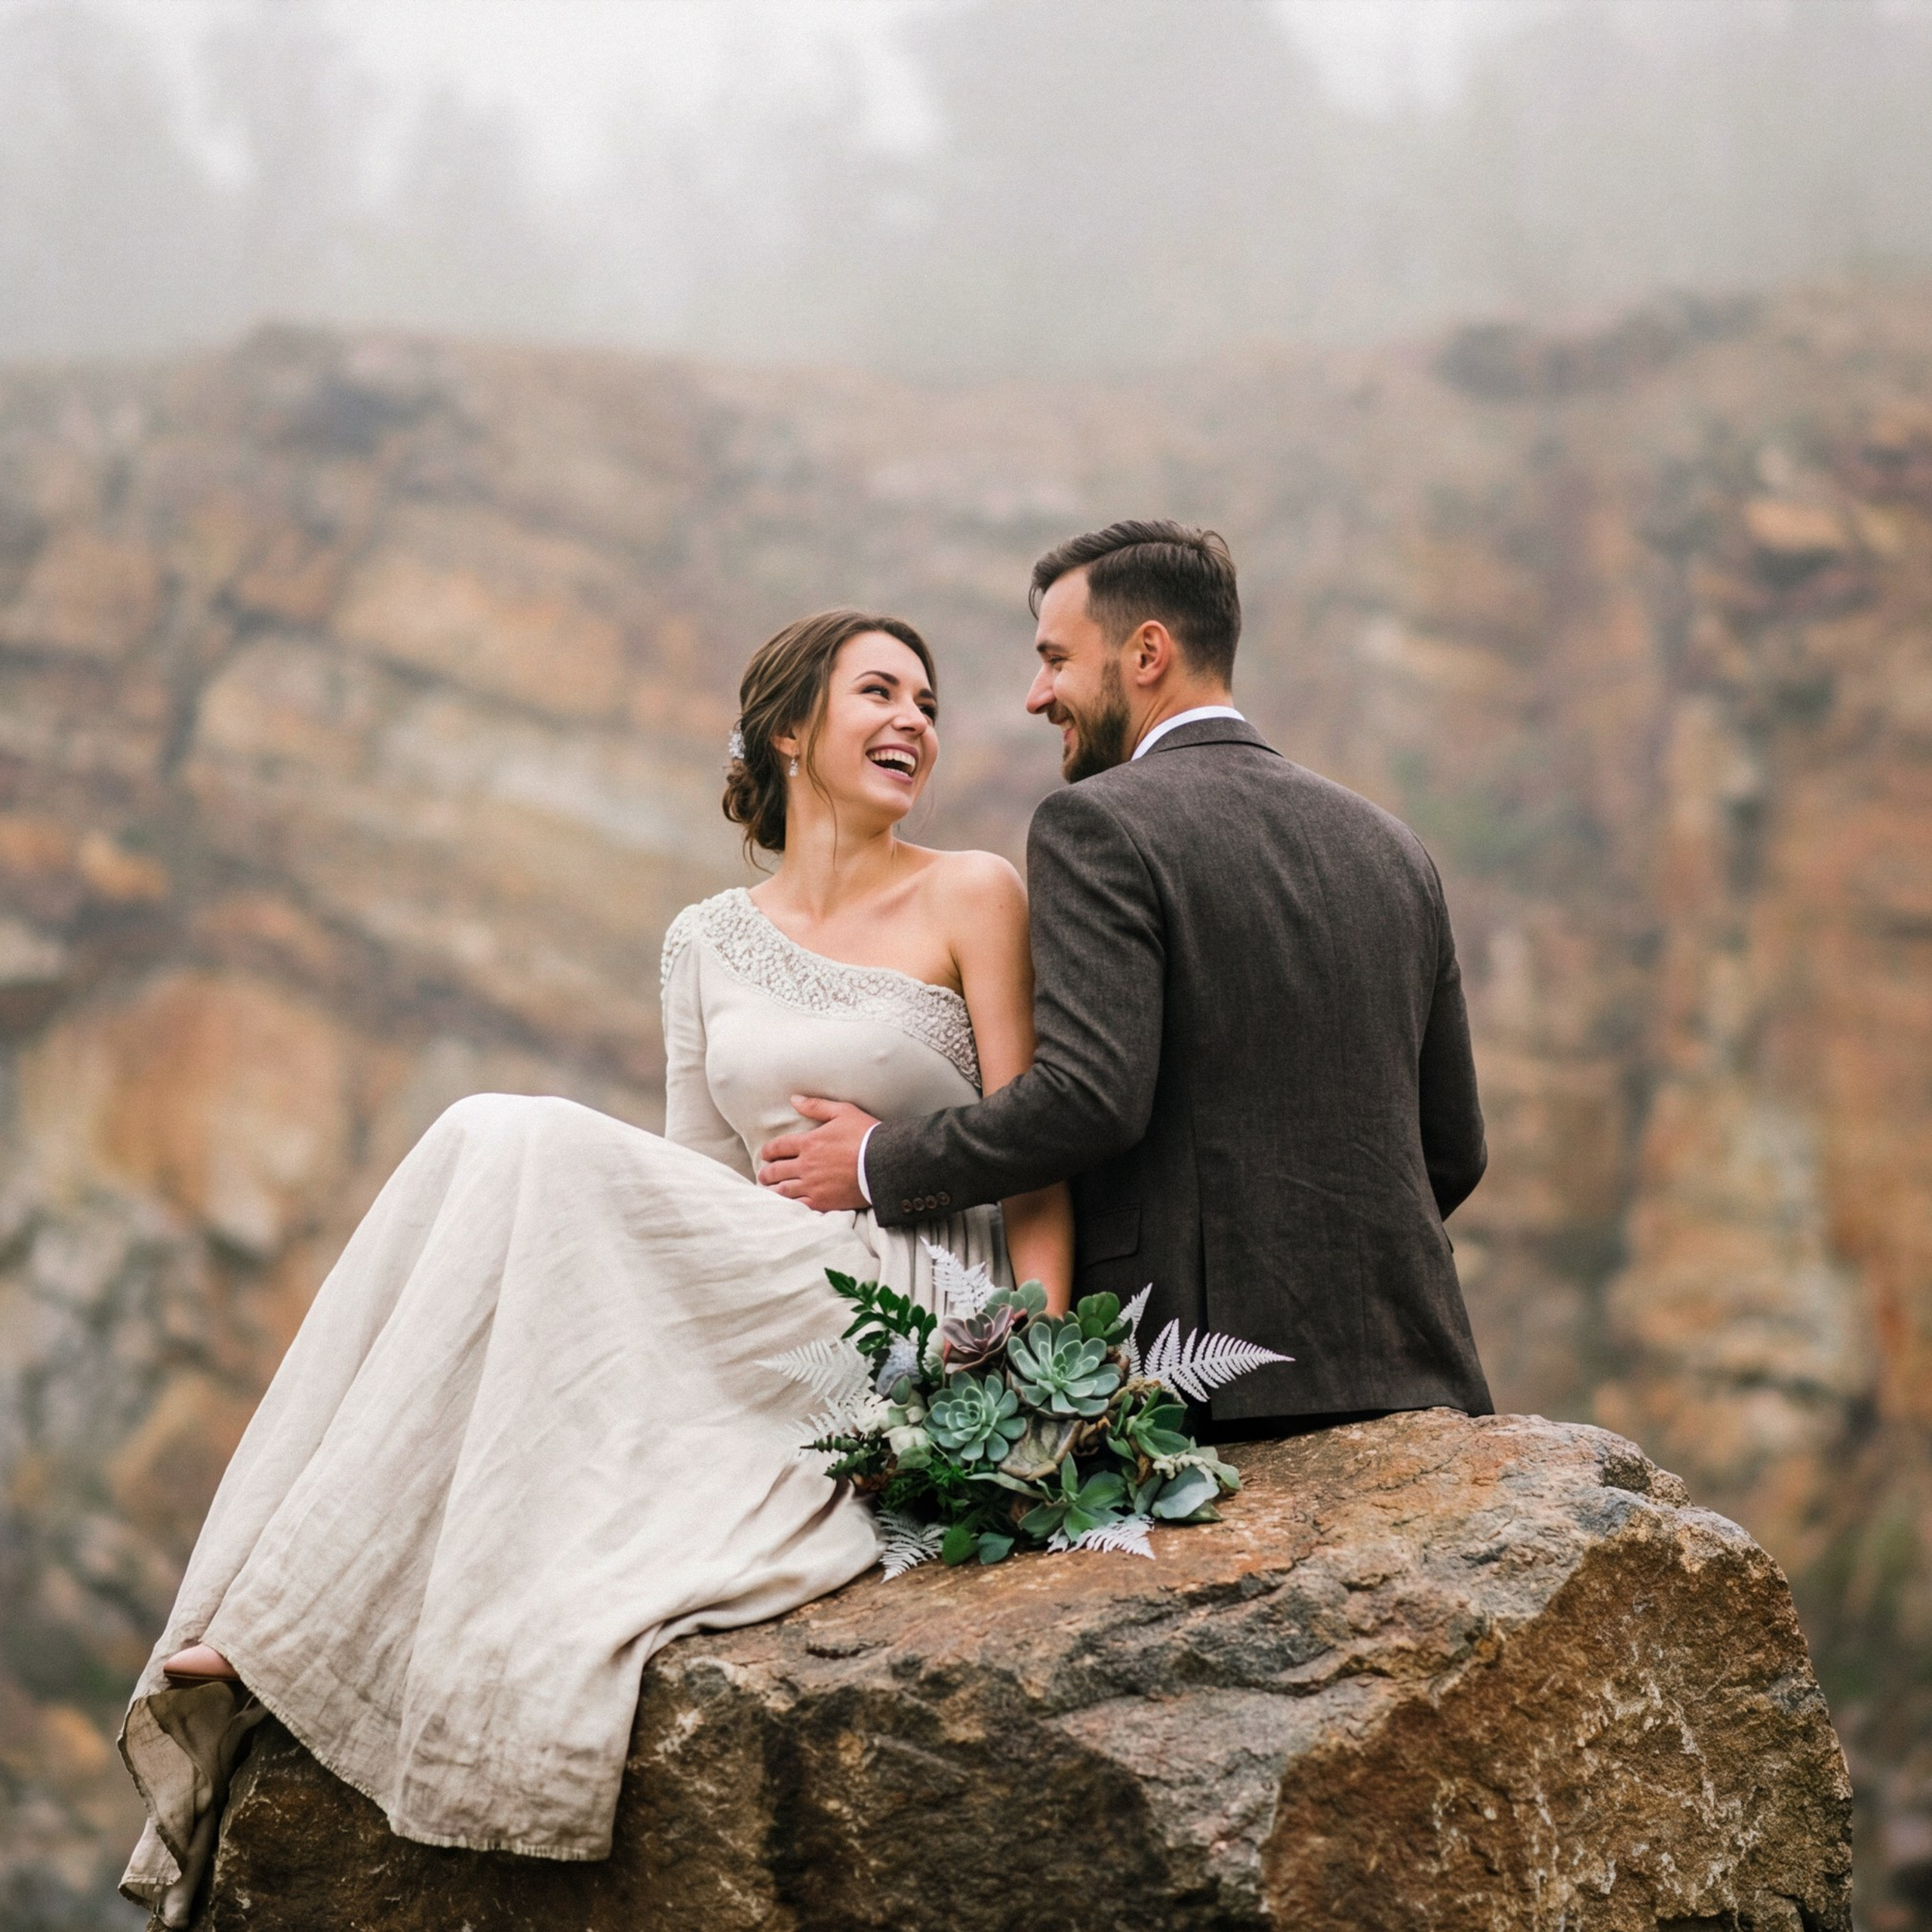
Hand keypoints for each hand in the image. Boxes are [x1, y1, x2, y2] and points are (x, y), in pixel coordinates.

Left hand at [757, 1096, 877, 1210]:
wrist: (885, 1162)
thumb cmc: (866, 1135)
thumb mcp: (843, 1112)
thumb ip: (816, 1106)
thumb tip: (794, 1099)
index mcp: (809, 1142)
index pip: (778, 1147)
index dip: (768, 1151)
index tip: (765, 1154)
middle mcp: (806, 1165)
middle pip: (775, 1170)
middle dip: (766, 1173)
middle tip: (764, 1175)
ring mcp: (813, 1185)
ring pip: (783, 1190)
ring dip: (773, 1189)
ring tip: (771, 1189)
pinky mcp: (823, 1201)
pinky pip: (798, 1205)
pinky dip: (789, 1204)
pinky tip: (787, 1203)